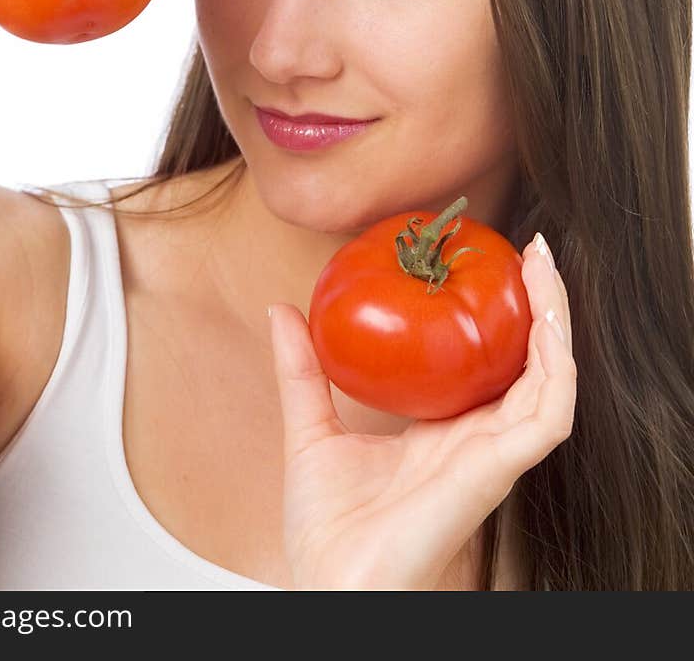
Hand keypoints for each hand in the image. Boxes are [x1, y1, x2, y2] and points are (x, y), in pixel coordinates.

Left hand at [268, 235, 575, 589]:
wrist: (330, 587)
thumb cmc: (327, 531)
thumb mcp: (310, 431)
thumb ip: (303, 373)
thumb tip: (282, 309)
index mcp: (446, 433)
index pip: (492, 364)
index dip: (504, 315)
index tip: (494, 261)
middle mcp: (478, 441)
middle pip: (531, 364)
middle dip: (543, 305)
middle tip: (532, 250)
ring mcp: (493, 456)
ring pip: (551, 380)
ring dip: (556, 321)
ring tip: (544, 268)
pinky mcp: (497, 471)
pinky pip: (547, 415)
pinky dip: (555, 366)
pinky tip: (548, 324)